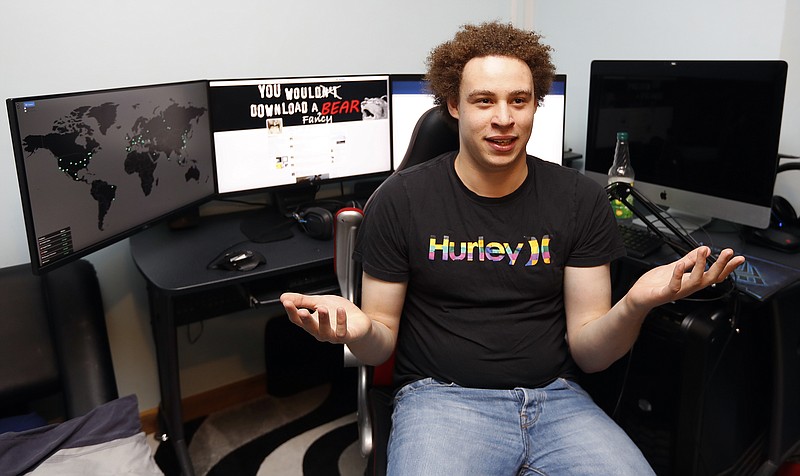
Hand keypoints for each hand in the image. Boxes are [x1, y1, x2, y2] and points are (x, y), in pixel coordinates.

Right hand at [280, 292, 371, 343]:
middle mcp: (321, 331)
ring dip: (323, 320)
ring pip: (325, 332)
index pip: (297, 319)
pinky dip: (341, 321)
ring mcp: (333, 335)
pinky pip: (342, 332)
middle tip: (301, 311)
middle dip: (305, 320)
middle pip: (310, 328)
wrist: (360, 322)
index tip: (287, 302)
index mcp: (312, 323)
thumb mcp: (319, 302)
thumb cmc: (339, 313)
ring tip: (322, 308)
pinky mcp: (347, 336)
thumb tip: (284, 297)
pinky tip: (340, 310)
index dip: (291, 311)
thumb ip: (302, 300)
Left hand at [626, 246, 744, 312]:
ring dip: (701, 266)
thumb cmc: (654, 285)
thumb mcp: (674, 267)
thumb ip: (689, 259)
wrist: (637, 298)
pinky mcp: (663, 294)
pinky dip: (678, 275)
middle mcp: (687, 287)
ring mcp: (676, 291)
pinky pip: (674, 286)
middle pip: (710, 278)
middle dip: (721, 265)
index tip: (738, 258)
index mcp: (691, 281)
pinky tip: (681, 265)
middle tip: (728, 252)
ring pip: (695, 282)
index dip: (727, 267)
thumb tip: (704, 249)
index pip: (713, 275)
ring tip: (704, 252)